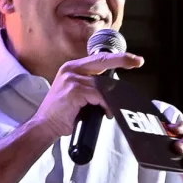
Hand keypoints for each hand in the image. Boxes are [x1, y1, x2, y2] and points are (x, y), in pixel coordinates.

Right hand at [26, 49, 142, 140]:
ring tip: (113, 108)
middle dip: (123, 61)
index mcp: (71, 68)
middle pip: (103, 62)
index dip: (118, 57)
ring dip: (112, 96)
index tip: (134, 59)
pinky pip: (99, 95)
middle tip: (138, 62)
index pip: (99, 58)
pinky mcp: (74, 91)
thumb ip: (91, 85)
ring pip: (103, 83)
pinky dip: (106, 104)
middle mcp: (71, 70)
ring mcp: (72, 79)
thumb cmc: (62, 112)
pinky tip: (107, 112)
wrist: (45, 125)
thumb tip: (113, 86)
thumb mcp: (76, 92)